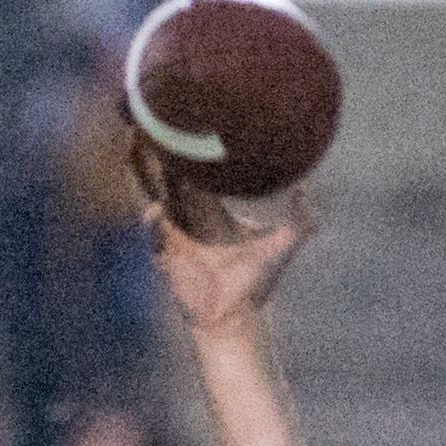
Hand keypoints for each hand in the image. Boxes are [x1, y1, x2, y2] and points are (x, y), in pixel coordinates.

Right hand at [138, 137, 317, 332]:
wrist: (235, 320)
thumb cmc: (253, 286)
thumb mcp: (280, 249)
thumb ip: (299, 223)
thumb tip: (309, 193)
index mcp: (212, 212)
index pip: (195, 175)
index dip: (189, 153)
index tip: (185, 127)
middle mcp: (190, 220)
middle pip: (167, 179)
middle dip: (157, 155)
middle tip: (147, 126)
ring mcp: (175, 237)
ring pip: (154, 198)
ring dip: (145, 177)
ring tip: (135, 154)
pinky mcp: (167, 257)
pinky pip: (154, 234)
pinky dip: (153, 223)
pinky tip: (156, 213)